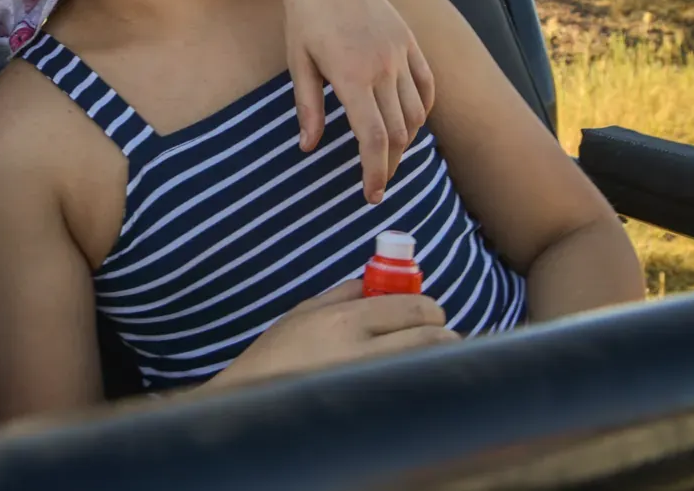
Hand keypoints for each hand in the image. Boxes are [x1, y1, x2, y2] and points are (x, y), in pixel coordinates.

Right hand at [210, 281, 457, 389]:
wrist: (250, 400)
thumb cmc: (276, 353)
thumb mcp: (306, 311)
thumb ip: (346, 293)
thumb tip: (384, 282)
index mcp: (345, 320)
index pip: (415, 309)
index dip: (431, 309)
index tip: (430, 313)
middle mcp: (360, 352)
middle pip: (430, 338)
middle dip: (443, 334)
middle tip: (439, 336)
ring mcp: (368, 385)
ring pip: (426, 367)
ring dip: (435, 359)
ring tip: (425, 358)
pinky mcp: (370, 411)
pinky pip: (409, 392)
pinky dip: (418, 382)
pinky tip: (406, 380)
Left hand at [280, 0, 434, 201]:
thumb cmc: (302, 13)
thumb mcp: (297, 61)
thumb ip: (308, 107)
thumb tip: (309, 148)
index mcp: (351, 74)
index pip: (373, 138)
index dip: (375, 172)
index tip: (371, 195)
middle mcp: (383, 65)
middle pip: (399, 133)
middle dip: (389, 165)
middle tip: (377, 184)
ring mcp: (401, 51)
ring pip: (417, 113)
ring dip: (407, 142)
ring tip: (389, 157)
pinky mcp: (410, 40)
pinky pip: (427, 85)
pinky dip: (422, 111)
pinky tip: (410, 125)